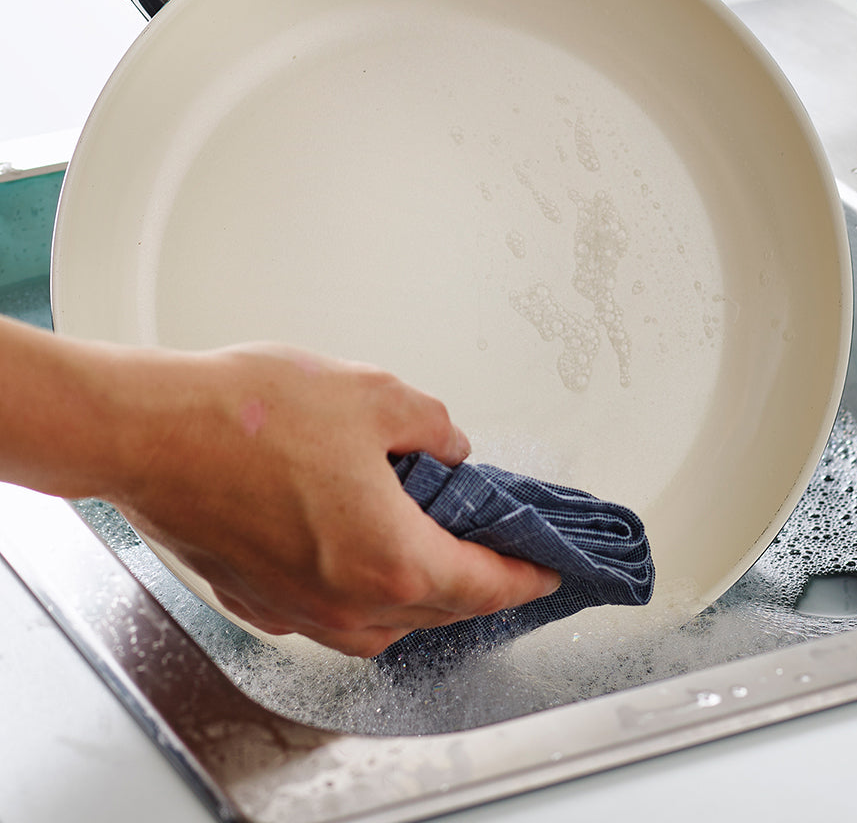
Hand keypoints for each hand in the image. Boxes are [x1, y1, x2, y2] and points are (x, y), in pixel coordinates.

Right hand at [101, 342, 561, 657]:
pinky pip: (332, 614)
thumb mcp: (374, 396)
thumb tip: (448, 447)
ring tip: (435, 549)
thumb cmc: (245, 415)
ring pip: (384, 623)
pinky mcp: (258, 599)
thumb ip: (431, 426)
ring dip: (420, 593)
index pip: (483, 585)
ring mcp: (297, 609)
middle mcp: (344, 601)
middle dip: (477, 584)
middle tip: (498, 553)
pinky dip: (363, 592)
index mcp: (388, 557)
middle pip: (438, 609)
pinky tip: (360, 549)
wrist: (147, 432)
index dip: (525, 578)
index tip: (548, 574)